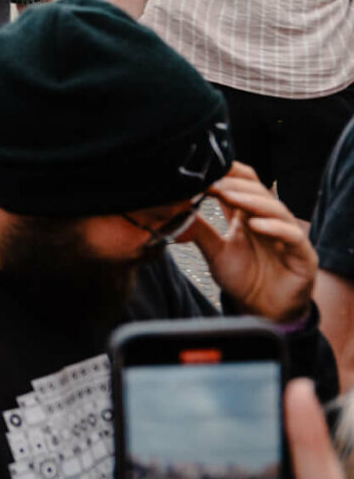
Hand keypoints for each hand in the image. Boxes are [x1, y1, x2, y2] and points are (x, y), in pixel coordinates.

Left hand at [186, 166, 317, 322]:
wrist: (262, 310)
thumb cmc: (243, 277)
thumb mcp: (215, 251)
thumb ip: (200, 230)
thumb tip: (176, 207)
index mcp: (249, 216)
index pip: (243, 184)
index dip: (227, 174)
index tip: (203, 169)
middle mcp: (270, 221)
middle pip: (258, 191)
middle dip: (235, 183)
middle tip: (212, 180)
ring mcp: (288, 236)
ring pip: (276, 209)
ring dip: (252, 200)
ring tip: (229, 195)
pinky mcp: (302, 255)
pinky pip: (293, 236)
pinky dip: (275, 228)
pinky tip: (255, 225)